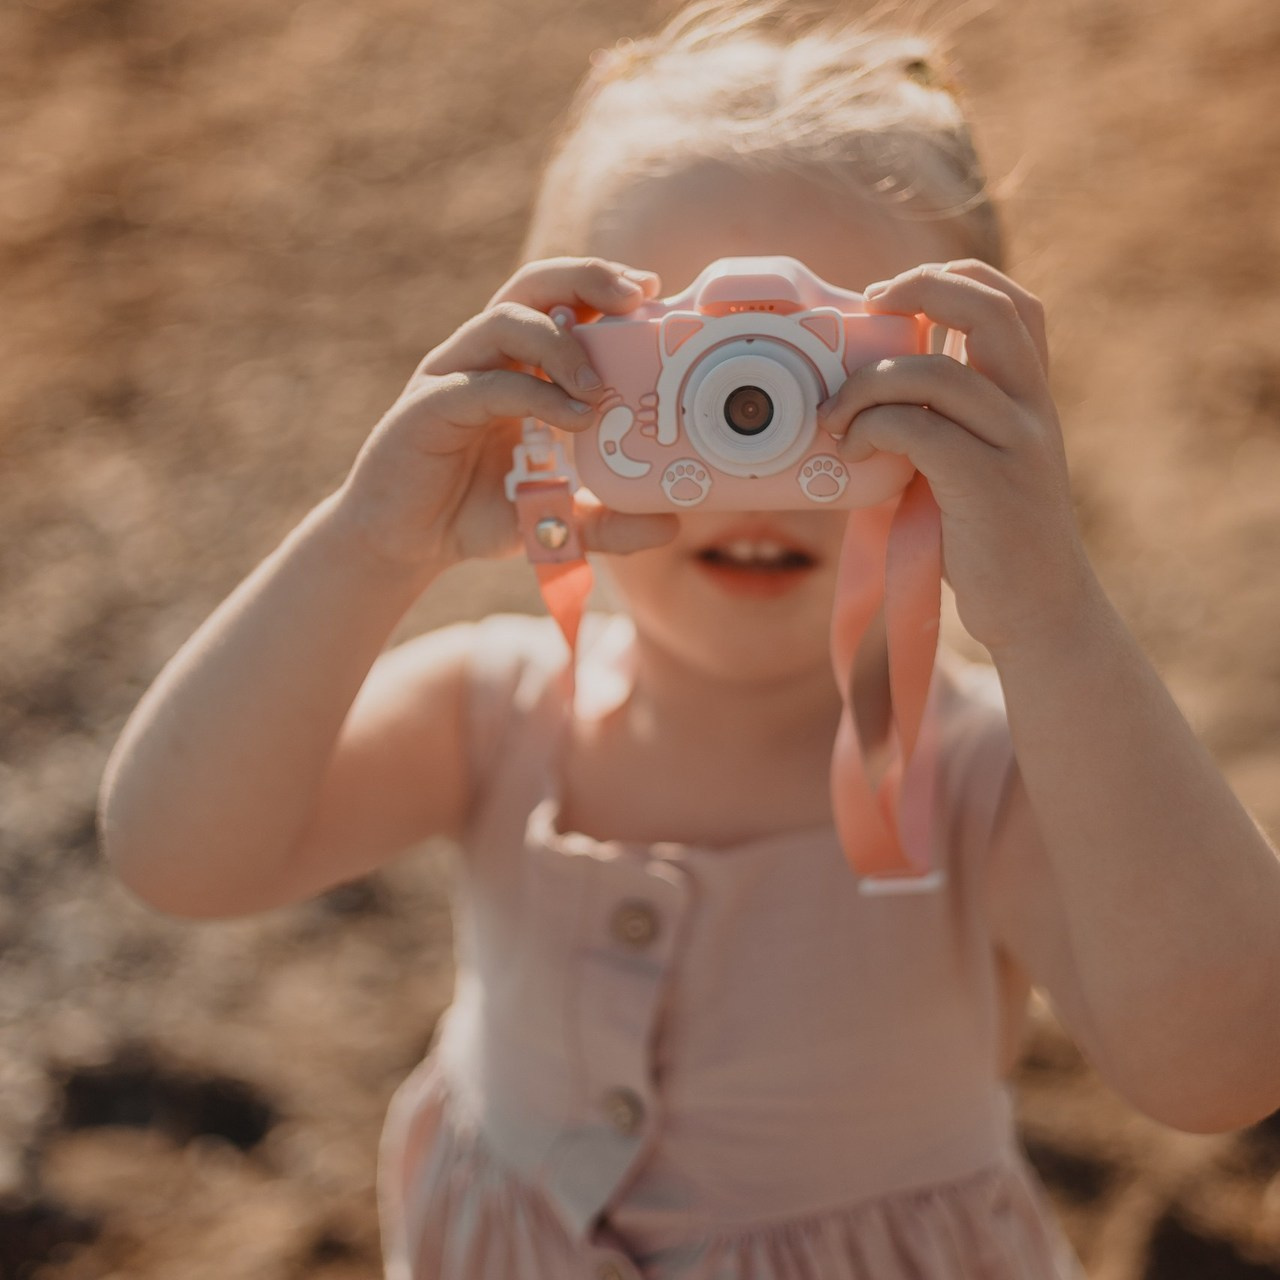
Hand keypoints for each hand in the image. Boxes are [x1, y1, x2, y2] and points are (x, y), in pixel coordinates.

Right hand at [336, 258, 680, 567]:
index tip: (653, 290)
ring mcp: (454, 376)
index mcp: (518, 365)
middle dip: (587, 278)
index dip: (603, 286)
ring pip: (505, 321)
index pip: (563, 301)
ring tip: (599, 385)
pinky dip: (533, 394)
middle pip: (534, 287)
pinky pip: (485, 384)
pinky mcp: (429, 406)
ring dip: (560, 343)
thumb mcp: (557, 518)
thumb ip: (608, 518)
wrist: (407, 543)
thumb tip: (669, 522)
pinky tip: (574, 418)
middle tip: (637, 296)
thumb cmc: (478, 513)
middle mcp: (486, 358)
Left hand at [815, 260, 1099, 655]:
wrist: (1042, 612)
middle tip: (867, 308)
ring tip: (834, 418)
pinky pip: (919, 430)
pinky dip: (873, 428)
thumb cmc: (993, 543)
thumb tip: (866, 401)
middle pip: (990, 309)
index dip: (956, 278)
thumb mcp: (978, 468)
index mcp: (1030, 399)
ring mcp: (1014, 446)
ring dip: (867, 385)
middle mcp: (1032, 410)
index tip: (896, 294)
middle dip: (920, 287)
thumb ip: (945, 427)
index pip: (1015, 304)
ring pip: (935, 373)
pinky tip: (854, 451)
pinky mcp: (988, 486)